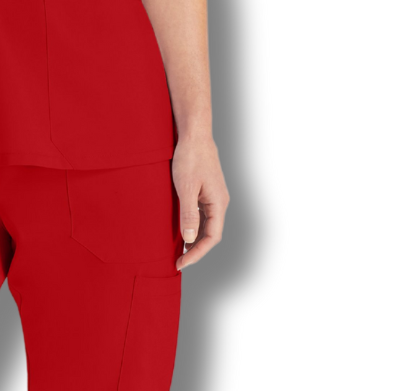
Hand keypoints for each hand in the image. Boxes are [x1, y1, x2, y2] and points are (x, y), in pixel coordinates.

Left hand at [172, 132, 229, 270]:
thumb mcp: (186, 188)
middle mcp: (220, 202)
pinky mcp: (207, 190)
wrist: (194, 134)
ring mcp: (214, 196)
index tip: (182, 263)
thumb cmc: (190, 158)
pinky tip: (183, 229)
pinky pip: (202, 214)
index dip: (197, 253)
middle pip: (211, 234)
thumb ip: (189, 214)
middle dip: (196, 250)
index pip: (211, 238)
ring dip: (195, 239)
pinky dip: (193, 225)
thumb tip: (190, 240)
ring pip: (207, 224)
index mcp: (218, 203)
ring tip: (179, 250)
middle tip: (178, 261)